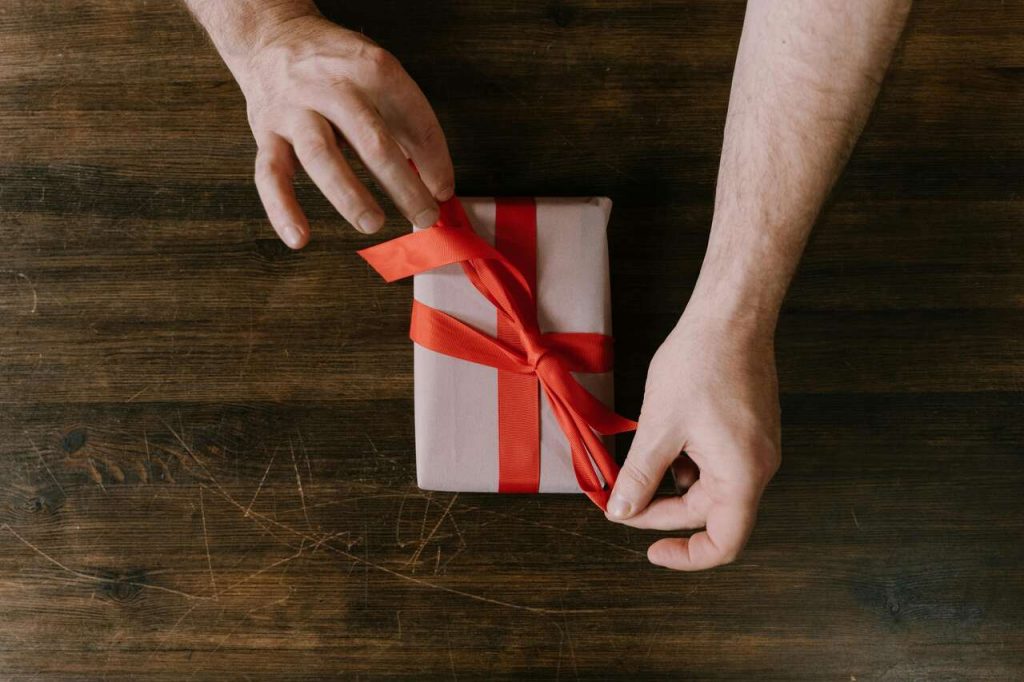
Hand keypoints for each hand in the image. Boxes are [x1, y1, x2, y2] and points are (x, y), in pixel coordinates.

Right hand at [231, 14, 453, 247]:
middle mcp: (331, 87)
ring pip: (322, 157)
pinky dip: (282, 209)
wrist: (272, 35)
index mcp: (370, 69)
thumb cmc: (337, 66)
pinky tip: (299, 238)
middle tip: (424, 217)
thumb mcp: (378, 74)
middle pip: (372, 141)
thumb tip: (437, 183)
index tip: (444, 191)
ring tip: (374, 224)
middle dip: (403, 184)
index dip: (434, 158)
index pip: (412, 117)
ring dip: (349, 196)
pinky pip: (270, 174)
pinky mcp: (266, 131)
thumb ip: (407, 124)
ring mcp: (295, 109)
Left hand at [605, 307, 780, 570]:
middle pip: (709, 513)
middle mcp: (758, 467)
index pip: (723, 542)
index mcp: (742, 475)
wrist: (731, 316)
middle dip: (662, 509)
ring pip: (710, 486)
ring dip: (671, 483)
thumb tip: (621, 511)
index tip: (651, 550)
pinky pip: (716, 463)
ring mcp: (757, 448)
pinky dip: (685, 461)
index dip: (686, 555)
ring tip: (639, 460)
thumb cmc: (701, 363)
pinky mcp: (749, 430)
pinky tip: (662, 439)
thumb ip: (639, 475)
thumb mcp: (659, 426)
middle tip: (621, 497)